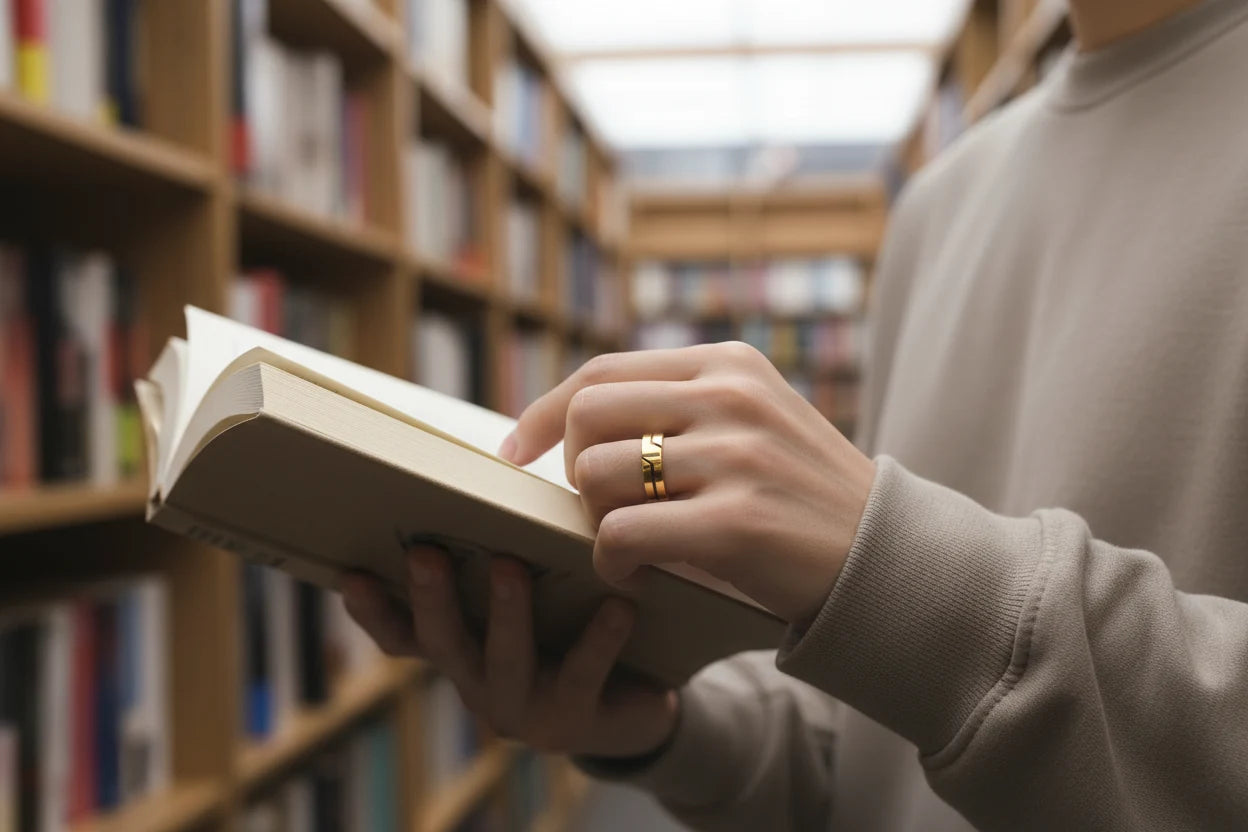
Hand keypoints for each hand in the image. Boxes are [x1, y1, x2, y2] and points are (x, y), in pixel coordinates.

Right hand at [341, 547, 679, 758]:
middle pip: (443, 643)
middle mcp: (479, 684)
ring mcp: (523, 708)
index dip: (372, 610)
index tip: (351, 573)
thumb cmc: (571, 634)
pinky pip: (582, 674)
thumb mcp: (533, 601)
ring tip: (509, 566)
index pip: (401, 635)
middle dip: (432, 597)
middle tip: (425, 552)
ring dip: (505, 613)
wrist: (633, 710)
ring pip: (505, 659)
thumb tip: (497, 472)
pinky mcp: (575, 719)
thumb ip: (504, 559)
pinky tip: (618, 605)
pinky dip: (599, 638)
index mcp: (461, 651)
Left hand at [500, 341, 876, 625]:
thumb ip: (681, 407)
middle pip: (587, 415)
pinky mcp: (736, 521)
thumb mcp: (754, 421)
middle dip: (570, 470)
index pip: (603, 371)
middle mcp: (730, 397)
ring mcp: (736, 456)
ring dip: (594, 521)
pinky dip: (610, 563)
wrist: (885, 559)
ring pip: (597, 474)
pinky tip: (636, 576)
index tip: (515, 451)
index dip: (544, 411)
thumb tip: (574, 422)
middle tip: (595, 509)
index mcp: (729, 365)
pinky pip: (620, 534)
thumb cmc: (803, 497)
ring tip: (626, 544)